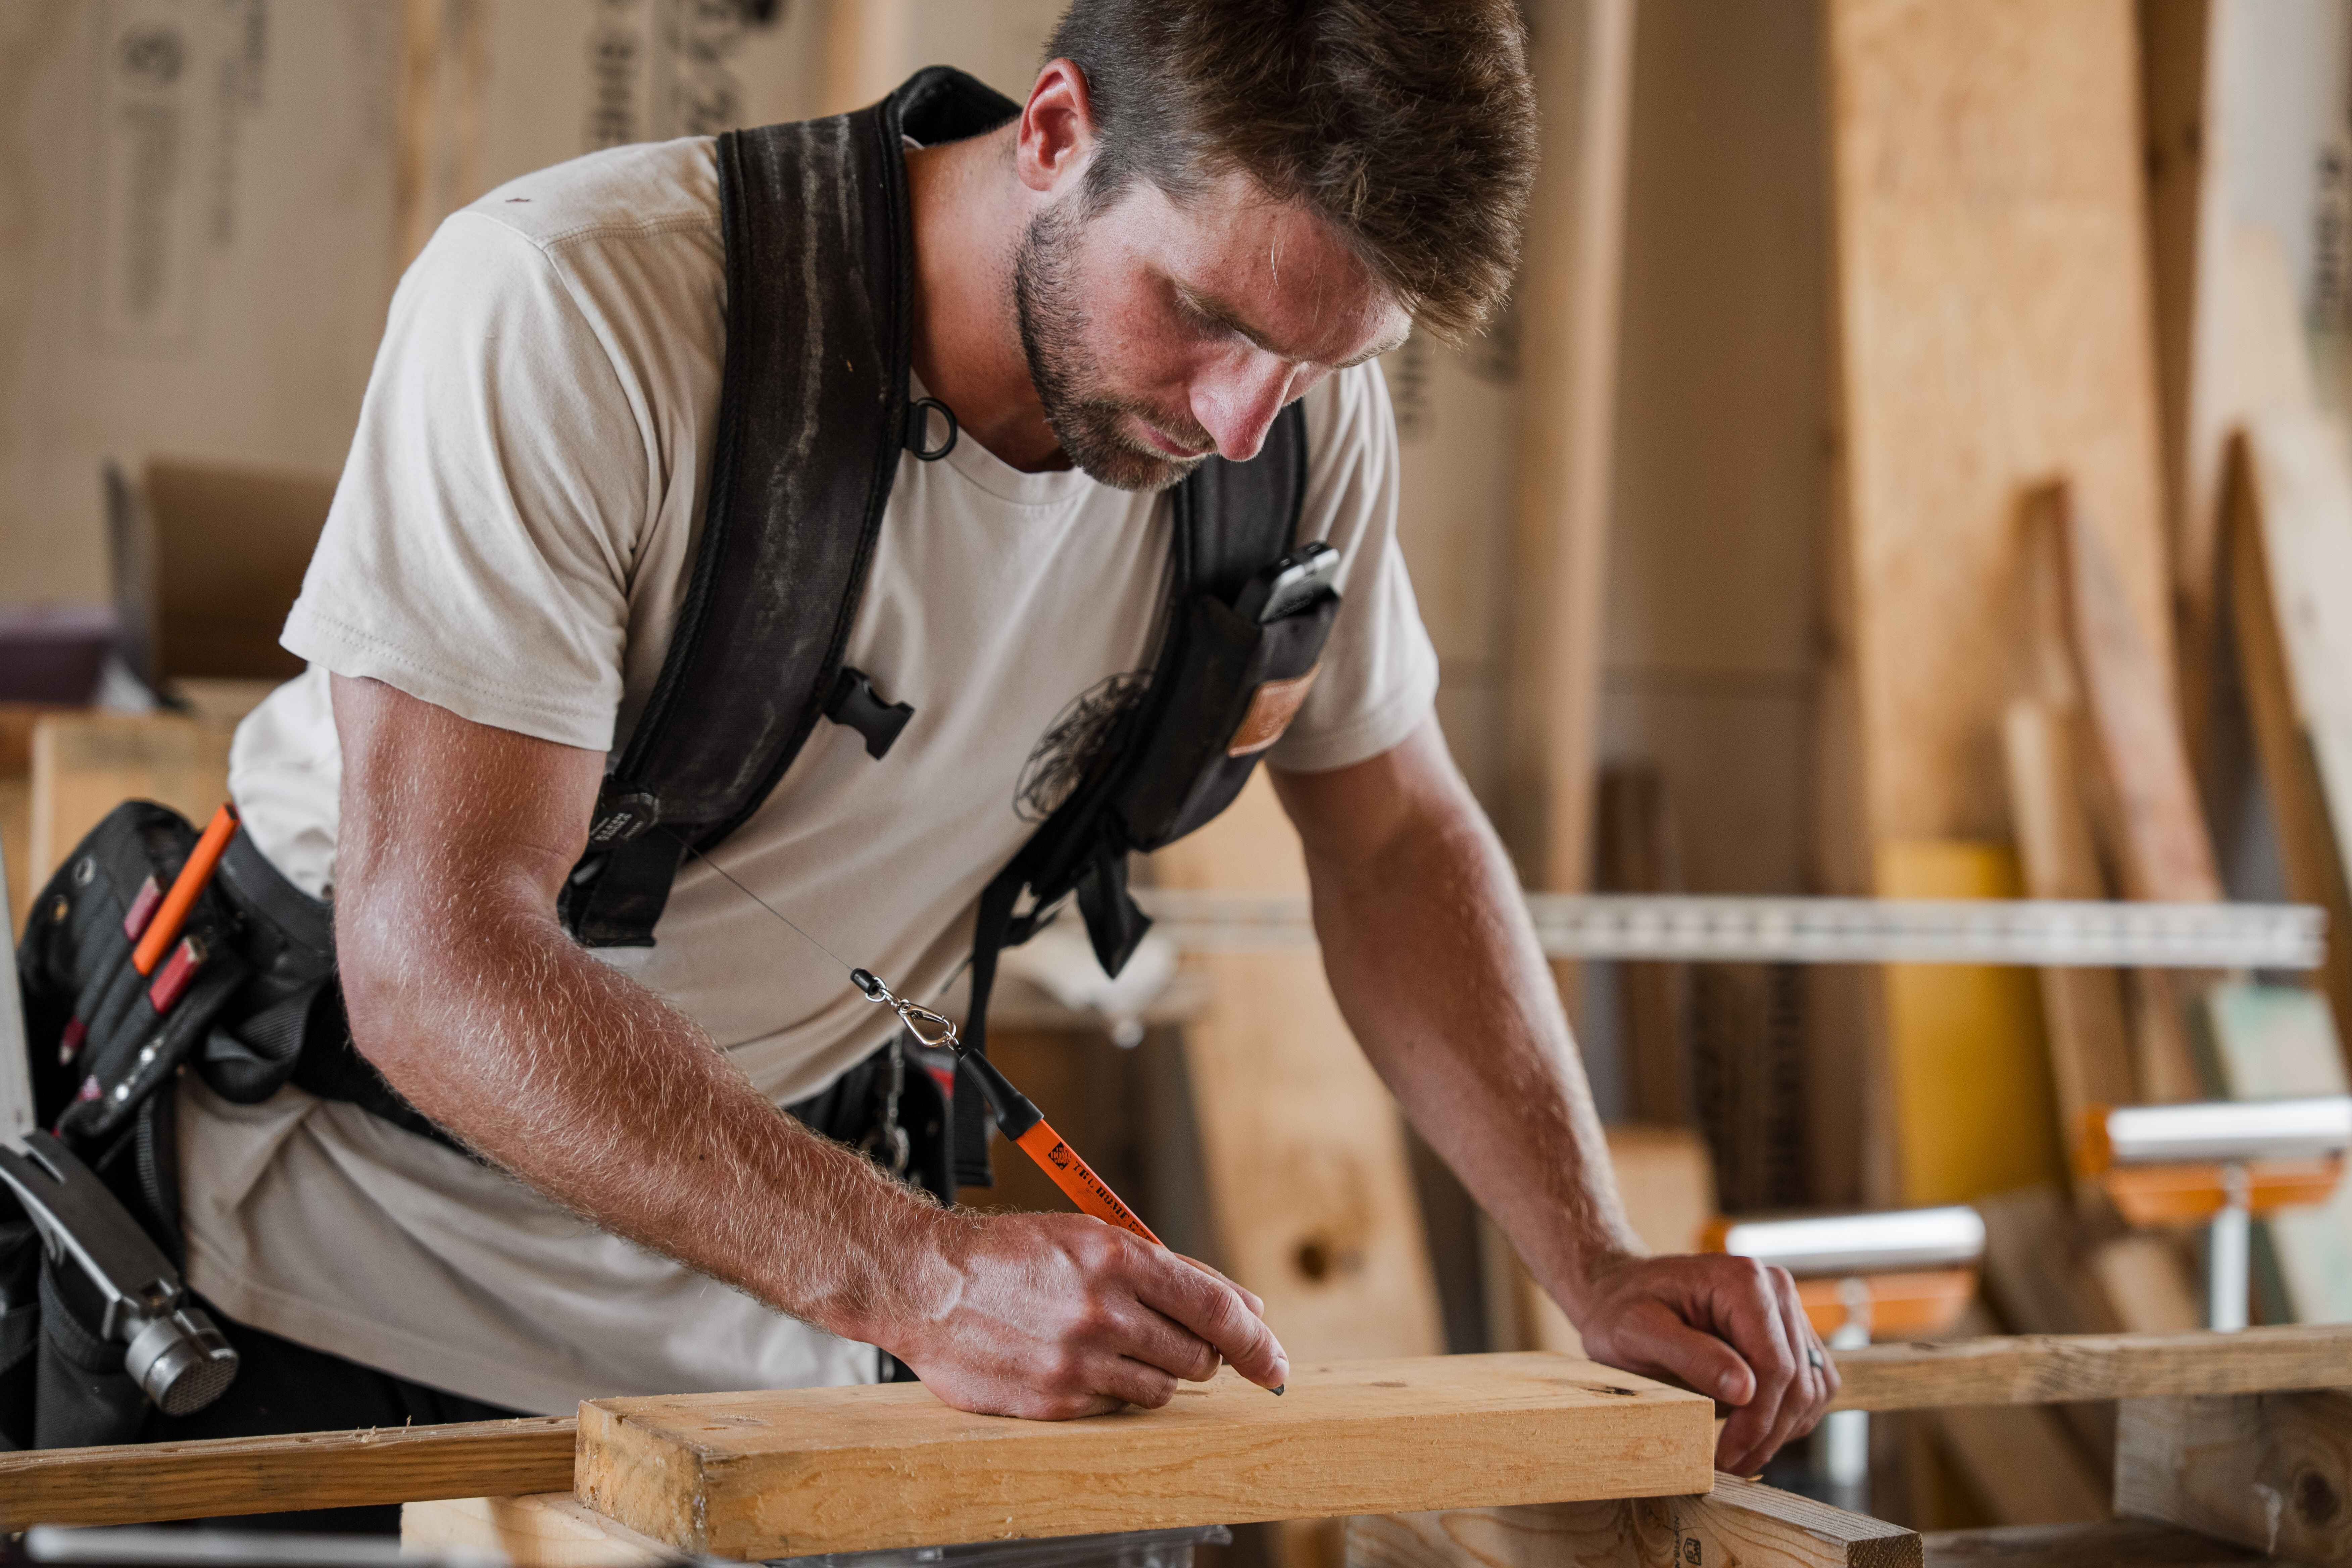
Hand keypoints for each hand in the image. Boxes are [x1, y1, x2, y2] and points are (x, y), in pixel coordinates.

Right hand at [887, 1211, 1289, 1418]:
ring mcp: (1076, 1361)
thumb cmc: (1017, 1254)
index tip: (1276, 1360)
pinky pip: (1114, 1409)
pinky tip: (1076, 1363)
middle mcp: (1102, 1310)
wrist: (928, 1282)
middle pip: (1199, 1356)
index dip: (1259, 1340)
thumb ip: (1171, 1273)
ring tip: (1112, 1344)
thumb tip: (1247, 1310)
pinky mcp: (1052, 1401)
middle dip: (1199, 1351)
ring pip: (1161, 1387)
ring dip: (1153, 1371)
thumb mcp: (1095, 1237)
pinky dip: (1108, 1391)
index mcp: (1119, 1258)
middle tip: (1172, 1337)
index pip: (1218, 1310)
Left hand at [1571, 1253, 1837, 1475]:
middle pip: (1798, 1381)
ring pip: (1811, 1388)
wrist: (1619, 1291)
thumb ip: (1691, 1356)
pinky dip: (1788, 1416)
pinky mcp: (1788, 1333)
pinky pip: (1810, 1384)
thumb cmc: (1621, 1309)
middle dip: (1767, 1433)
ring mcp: (1786, 1310)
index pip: (1775, 1366)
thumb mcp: (1638, 1331)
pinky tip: (1751, 1431)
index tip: (1726, 1455)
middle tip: (1729, 1467)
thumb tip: (1745, 1390)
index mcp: (1744, 1281)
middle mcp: (1775, 1289)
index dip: (1757, 1421)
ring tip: (1737, 1454)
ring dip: (1781, 1430)